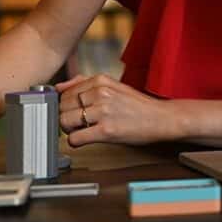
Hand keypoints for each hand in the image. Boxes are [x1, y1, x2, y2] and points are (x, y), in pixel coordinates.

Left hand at [56, 74, 181, 147]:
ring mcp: (103, 111)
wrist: (162, 119)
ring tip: (85, 130)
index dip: (67, 105)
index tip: (76, 111)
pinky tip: (87, 139)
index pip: (65, 92)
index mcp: (101, 80)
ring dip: (70, 130)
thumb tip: (59, 86)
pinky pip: (75, 138)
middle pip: (62, 107)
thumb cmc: (138, 105)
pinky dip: (76, 142)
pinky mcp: (106, 130)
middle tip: (81, 122)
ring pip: (64, 122)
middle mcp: (101, 93)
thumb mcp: (113, 86)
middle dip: (66, 117)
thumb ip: (85, 83)